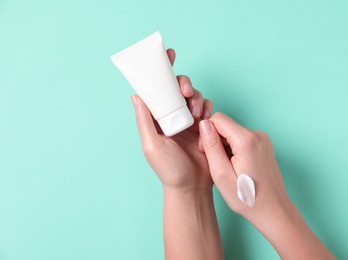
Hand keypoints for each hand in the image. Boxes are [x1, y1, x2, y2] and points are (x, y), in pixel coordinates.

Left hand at [132, 49, 223, 259]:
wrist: (192, 186)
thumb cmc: (169, 170)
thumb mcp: (152, 145)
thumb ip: (145, 121)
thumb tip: (136, 96)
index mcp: (156, 119)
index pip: (156, 90)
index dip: (161, 71)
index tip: (168, 55)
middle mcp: (171, 116)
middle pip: (177, 88)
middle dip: (184, 84)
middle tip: (187, 92)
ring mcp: (188, 120)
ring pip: (194, 96)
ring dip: (197, 98)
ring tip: (197, 113)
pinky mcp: (203, 125)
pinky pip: (206, 107)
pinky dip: (207, 107)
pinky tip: (205, 118)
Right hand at [198, 112, 287, 220]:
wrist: (272, 209)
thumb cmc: (247, 197)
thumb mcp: (221, 174)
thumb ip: (211, 146)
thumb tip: (204, 124)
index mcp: (247, 140)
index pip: (217, 119)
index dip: (207, 133)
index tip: (207, 152)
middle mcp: (257, 134)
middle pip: (226, 125)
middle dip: (215, 140)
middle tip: (216, 164)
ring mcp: (263, 139)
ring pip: (233, 132)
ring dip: (225, 146)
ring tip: (227, 167)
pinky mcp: (264, 144)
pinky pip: (242, 138)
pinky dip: (234, 149)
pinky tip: (236, 166)